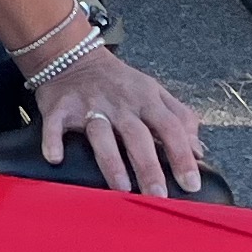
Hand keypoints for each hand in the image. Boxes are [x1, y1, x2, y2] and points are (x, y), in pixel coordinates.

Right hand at [35, 39, 204, 194]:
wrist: (73, 56)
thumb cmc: (120, 82)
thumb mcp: (155, 92)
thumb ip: (180, 118)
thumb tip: (198, 152)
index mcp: (146, 98)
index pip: (170, 127)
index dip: (182, 155)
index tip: (191, 184)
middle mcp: (119, 102)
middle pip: (137, 135)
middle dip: (149, 166)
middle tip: (158, 196)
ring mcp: (89, 104)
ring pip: (101, 134)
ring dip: (111, 161)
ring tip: (121, 188)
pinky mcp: (60, 107)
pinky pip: (55, 125)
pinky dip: (53, 140)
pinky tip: (56, 158)